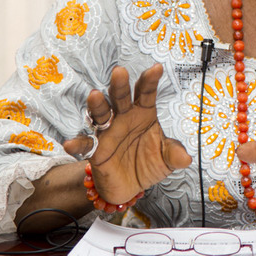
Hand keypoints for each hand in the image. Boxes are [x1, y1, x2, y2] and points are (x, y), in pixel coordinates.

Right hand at [64, 64, 191, 203]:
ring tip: (94, 95)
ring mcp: (108, 132)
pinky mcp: (95, 149)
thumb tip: (185, 157)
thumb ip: (174, 154)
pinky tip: (70, 144)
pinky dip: (77, 144)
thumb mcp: (166, 159)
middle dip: (120, 85)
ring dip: (97, 105)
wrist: (131, 186)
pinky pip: (85, 145)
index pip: (146, 94)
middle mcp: (124, 118)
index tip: (156, 68)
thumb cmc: (148, 163)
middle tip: (120, 72)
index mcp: (143, 114)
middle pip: (121, 98)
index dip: (150, 81)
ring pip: (101, 114)